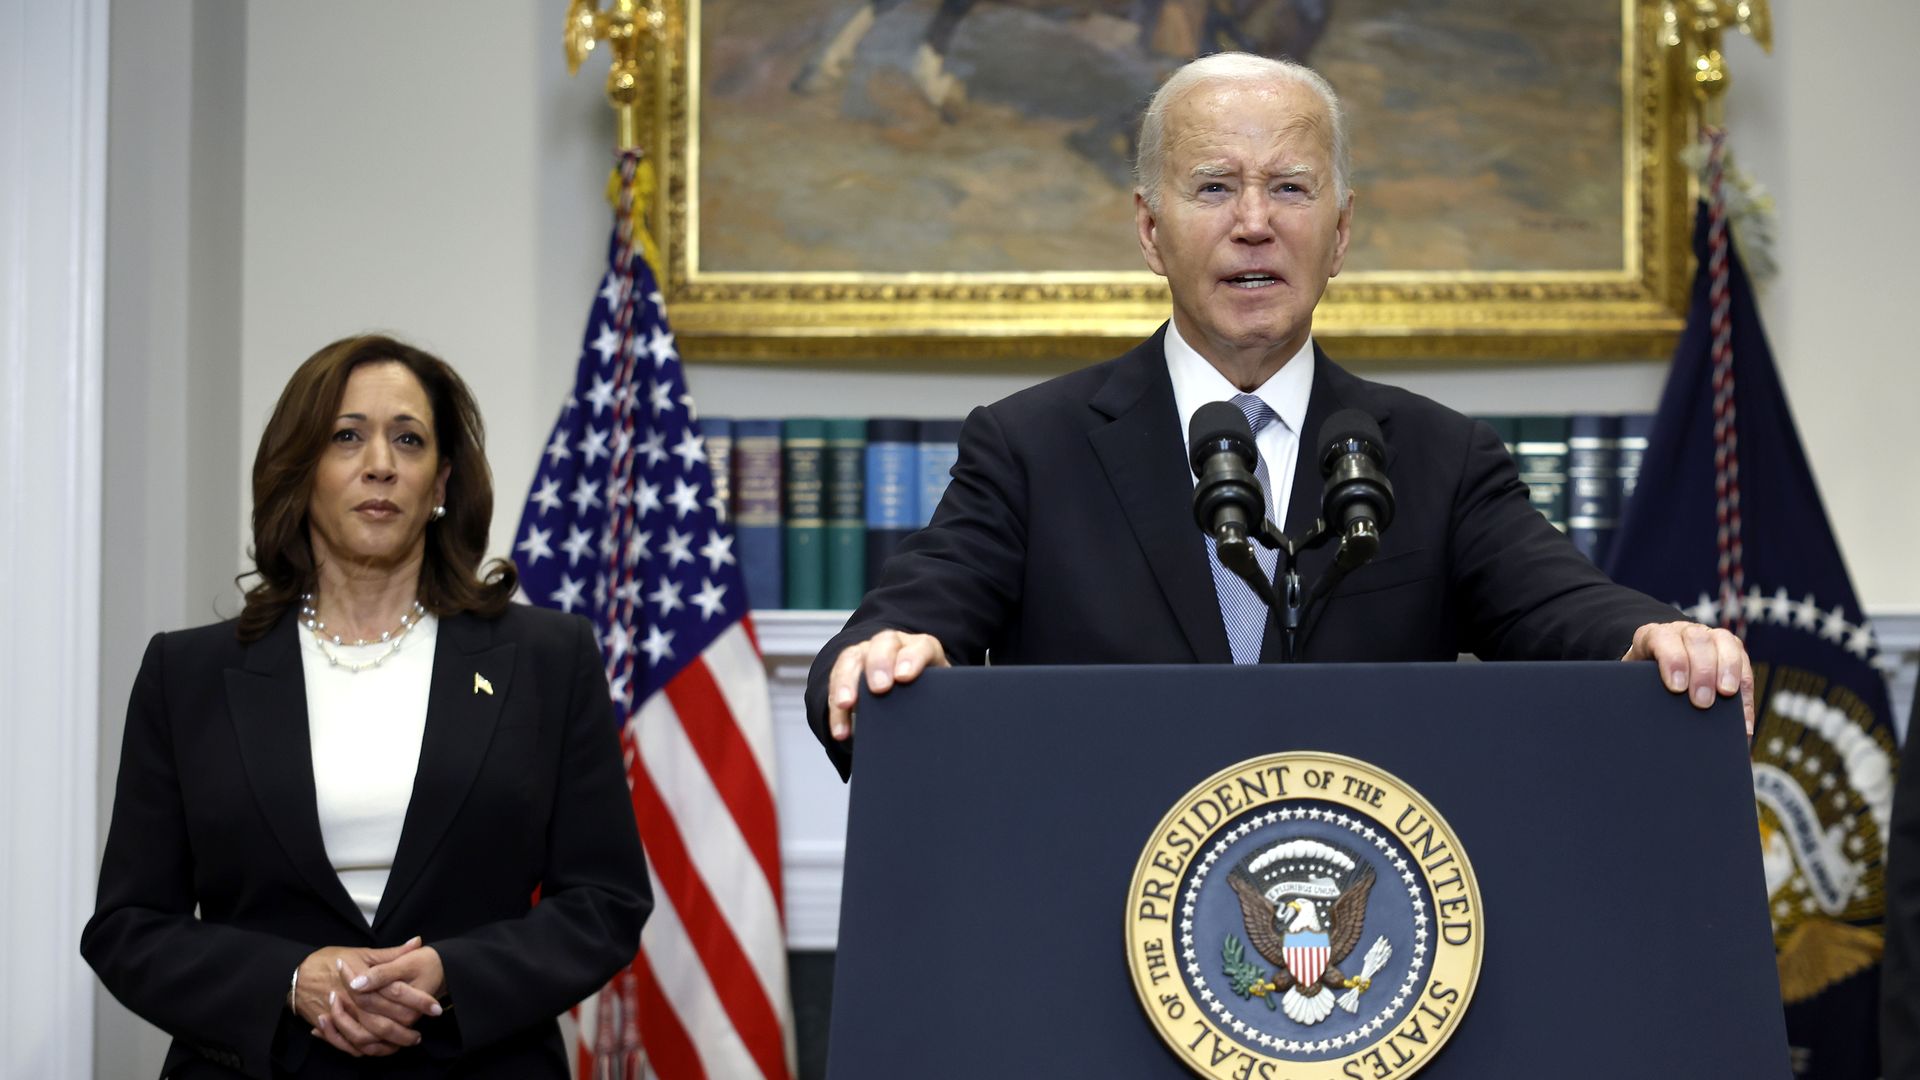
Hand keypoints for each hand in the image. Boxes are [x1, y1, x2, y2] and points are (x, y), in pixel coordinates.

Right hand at [294, 939, 438, 1056]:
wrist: (296, 976)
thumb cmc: (329, 961)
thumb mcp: (361, 953)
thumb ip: (392, 953)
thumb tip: (417, 942)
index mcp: (362, 980)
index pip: (396, 993)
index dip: (417, 1001)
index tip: (435, 1007)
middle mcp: (351, 1001)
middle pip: (383, 1022)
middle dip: (405, 1030)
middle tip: (421, 1033)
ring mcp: (340, 1016)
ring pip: (368, 1038)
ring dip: (388, 1044)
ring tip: (405, 1041)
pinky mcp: (331, 1027)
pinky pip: (350, 1045)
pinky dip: (367, 1050)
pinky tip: (382, 1047)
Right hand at [825, 630, 948, 740]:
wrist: (911, 687)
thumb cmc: (929, 691)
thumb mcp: (938, 693)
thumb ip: (940, 700)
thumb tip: (942, 726)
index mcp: (921, 647)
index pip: (920, 647)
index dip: (912, 659)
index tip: (905, 677)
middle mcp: (893, 644)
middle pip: (883, 644)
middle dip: (879, 665)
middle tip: (879, 688)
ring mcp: (867, 652)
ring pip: (852, 659)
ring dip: (847, 682)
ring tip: (845, 704)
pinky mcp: (848, 668)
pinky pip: (836, 682)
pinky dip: (836, 708)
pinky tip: (840, 729)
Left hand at [1623, 620, 1754, 734]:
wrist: (1656, 665)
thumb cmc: (1642, 679)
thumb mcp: (1634, 681)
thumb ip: (1640, 688)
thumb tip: (1647, 717)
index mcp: (1655, 635)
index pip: (1664, 639)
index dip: (1672, 660)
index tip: (1676, 688)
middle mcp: (1684, 631)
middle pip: (1698, 640)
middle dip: (1702, 671)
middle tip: (1702, 701)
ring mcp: (1710, 637)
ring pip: (1726, 644)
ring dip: (1729, 671)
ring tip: (1727, 696)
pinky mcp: (1732, 649)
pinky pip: (1745, 666)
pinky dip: (1746, 693)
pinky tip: (1743, 719)